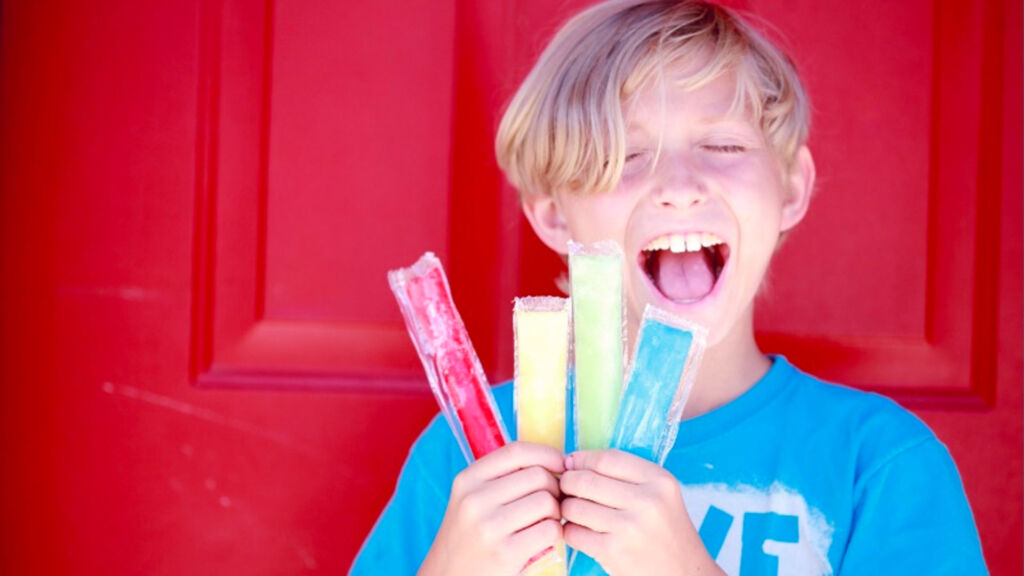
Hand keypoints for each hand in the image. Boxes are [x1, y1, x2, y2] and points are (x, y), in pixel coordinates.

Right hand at [418, 442, 564, 575]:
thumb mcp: (471, 498)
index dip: (546, 454)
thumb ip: (503, 476)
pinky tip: (542, 539)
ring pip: (547, 502)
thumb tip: (556, 462)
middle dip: (554, 488)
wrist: (447, 575)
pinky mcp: (505, 553)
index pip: (517, 451)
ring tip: (544, 521)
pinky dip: (555, 534)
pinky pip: (549, 530)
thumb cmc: (469, 535)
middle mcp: (474, 499)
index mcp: (467, 479)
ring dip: (556, 512)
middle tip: (551, 503)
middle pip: (538, 476)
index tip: (559, 465)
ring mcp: (489, 527)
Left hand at [560, 450, 723, 575]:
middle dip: (567, 482)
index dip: (582, 459)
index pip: (607, 459)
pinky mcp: (613, 552)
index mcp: (660, 481)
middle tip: (565, 488)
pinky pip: (573, 532)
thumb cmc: (666, 530)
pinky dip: (569, 530)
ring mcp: (630, 528)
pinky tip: (579, 531)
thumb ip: (625, 475)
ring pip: (575, 506)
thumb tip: (572, 462)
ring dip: (566, 507)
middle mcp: (647, 502)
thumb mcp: (660, 494)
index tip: (570, 464)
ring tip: (573, 510)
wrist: (684, 572)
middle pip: (586, 480)